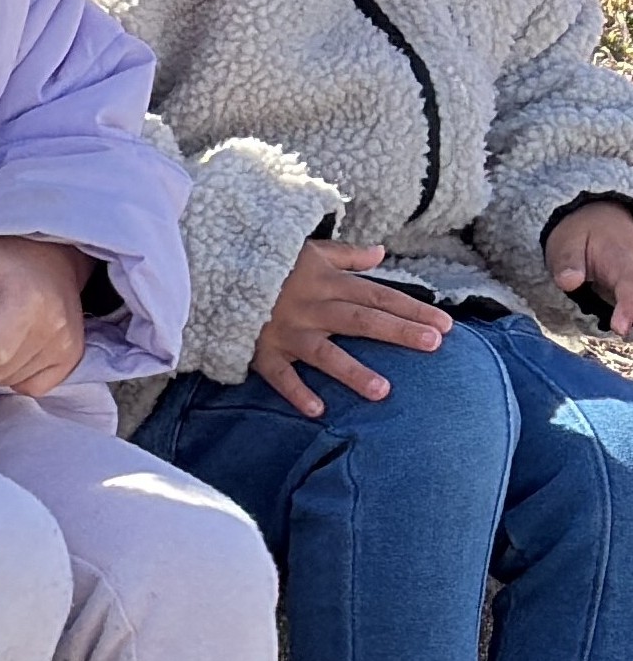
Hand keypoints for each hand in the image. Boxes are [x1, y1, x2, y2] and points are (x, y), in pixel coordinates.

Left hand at [0, 232, 92, 397]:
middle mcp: (56, 329)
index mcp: (31, 304)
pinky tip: (19, 347)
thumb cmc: (5, 256)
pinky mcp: (73, 357)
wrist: (52, 255)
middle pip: (0, 371)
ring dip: (2, 361)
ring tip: (10, 328)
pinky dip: (20, 373)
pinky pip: (34, 387)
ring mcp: (68, 347)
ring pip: (14, 382)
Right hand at [254, 239, 450, 418]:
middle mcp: (312, 307)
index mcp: (327, 283)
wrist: (214, 269)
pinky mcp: (262, 350)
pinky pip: (280, 375)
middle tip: (433, 345)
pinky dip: (296, 391)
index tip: (445, 324)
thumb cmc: (267, 262)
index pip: (379, 296)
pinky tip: (318, 410)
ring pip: (325, 352)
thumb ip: (346, 254)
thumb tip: (380, 253)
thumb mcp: (309, 250)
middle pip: (362, 320)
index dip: (413, 309)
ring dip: (353, 371)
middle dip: (399, 332)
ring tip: (382, 391)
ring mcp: (287, 331)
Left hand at [551, 197, 632, 323]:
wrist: (600, 217)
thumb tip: (569, 282)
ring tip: (627, 336)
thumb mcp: (567, 241)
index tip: (620, 327)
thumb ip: (568, 261)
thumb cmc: (581, 234)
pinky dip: (630, 311)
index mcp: (623, 259)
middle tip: (625, 335)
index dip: (628, 308)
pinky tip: (626, 330)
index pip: (629, 285)